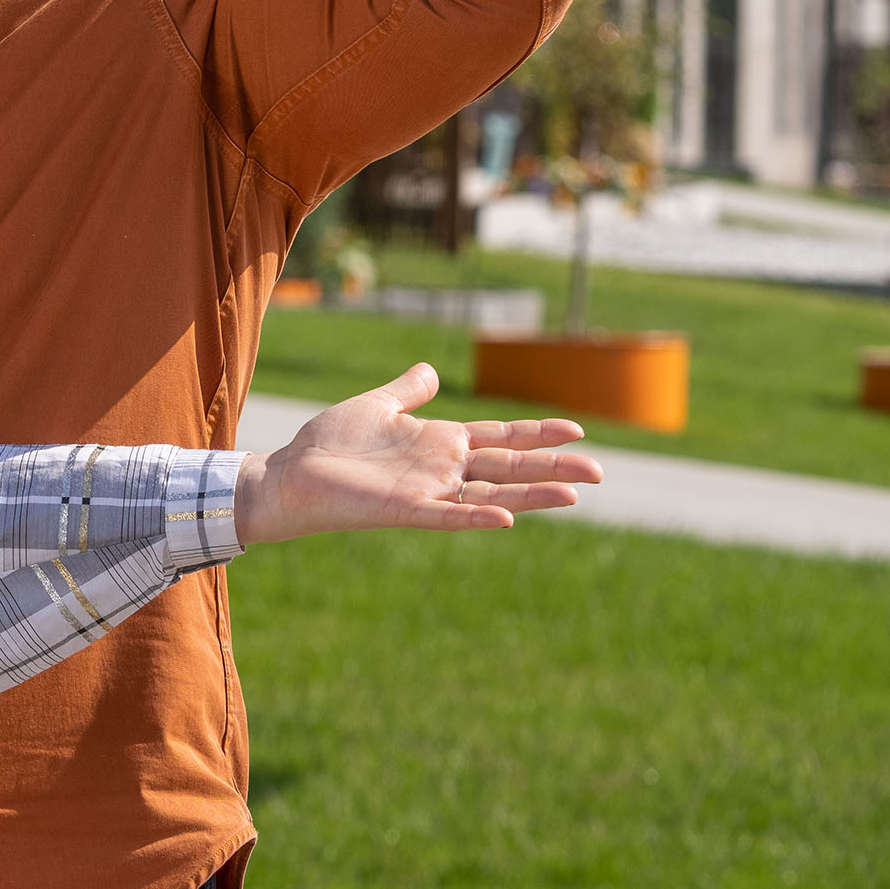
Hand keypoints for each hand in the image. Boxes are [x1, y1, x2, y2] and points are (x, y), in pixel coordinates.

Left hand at [234, 364, 598, 542]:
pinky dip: (477, 516)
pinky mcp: (406, 509)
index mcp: (439, 442)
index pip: (499, 438)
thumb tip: (430, 370)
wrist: (291, 474)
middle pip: (508, 467)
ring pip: (492, 494)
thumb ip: (407, 391)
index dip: (535, 434)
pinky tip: (508, 518)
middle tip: (599, 472)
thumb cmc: (329, 443)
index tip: (576, 430)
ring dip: (531, 495)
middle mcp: (442, 468)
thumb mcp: (376, 405)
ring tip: (573, 496)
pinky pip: (449, 516)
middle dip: (552, 468)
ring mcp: (428, 491)